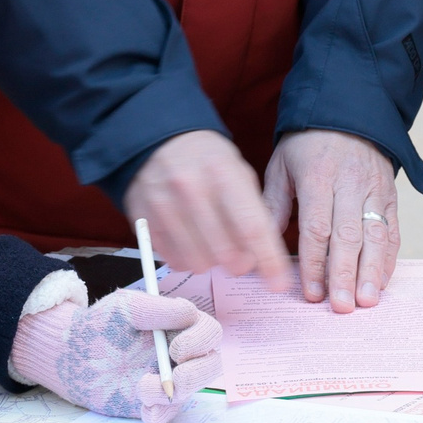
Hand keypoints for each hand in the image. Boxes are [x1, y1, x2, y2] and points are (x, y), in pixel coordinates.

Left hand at [10, 291, 220, 422]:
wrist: (73, 355)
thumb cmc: (101, 324)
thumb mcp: (123, 307)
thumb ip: (154, 308)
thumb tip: (188, 313)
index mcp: (180, 325)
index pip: (209, 331)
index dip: (200, 341)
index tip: (176, 349)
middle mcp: (181, 354)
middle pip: (210, 365)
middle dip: (196, 375)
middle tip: (175, 379)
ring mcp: (170, 380)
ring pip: (190, 392)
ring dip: (169, 394)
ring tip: (141, 388)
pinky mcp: (156, 403)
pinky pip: (168, 415)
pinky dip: (159, 416)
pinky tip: (144, 411)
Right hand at [122, 129, 293, 292]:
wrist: (156, 138)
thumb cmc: (206, 159)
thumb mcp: (237, 171)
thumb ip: (252, 211)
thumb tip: (260, 257)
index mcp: (223, 173)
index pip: (252, 228)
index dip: (269, 261)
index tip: (279, 284)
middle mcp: (191, 189)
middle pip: (225, 252)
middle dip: (240, 264)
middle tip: (241, 258)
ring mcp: (164, 205)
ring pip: (199, 262)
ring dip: (211, 262)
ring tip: (211, 244)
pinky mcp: (144, 220)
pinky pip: (173, 260)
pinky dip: (187, 260)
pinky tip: (190, 242)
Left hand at [262, 130, 399, 310]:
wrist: (348, 111)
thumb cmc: (308, 144)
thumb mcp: (281, 165)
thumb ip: (273, 205)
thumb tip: (258, 245)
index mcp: (318, 178)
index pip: (317, 228)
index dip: (314, 263)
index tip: (311, 293)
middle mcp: (350, 186)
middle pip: (348, 237)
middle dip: (344, 275)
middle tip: (341, 307)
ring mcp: (374, 191)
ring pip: (376, 237)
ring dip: (372, 273)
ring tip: (367, 302)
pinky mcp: (390, 197)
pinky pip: (393, 231)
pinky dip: (389, 260)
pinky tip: (381, 283)